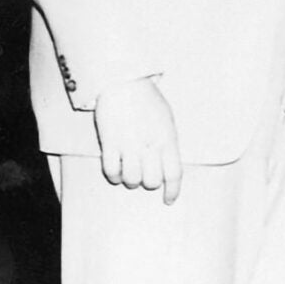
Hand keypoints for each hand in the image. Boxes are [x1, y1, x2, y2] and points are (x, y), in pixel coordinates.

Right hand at [92, 79, 182, 203]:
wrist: (124, 83)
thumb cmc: (148, 101)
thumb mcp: (167, 121)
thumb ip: (168, 143)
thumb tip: (166, 165)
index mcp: (168, 139)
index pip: (174, 174)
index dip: (173, 191)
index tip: (169, 200)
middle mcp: (149, 145)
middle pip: (151, 181)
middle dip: (148, 184)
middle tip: (144, 177)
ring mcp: (129, 145)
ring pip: (131, 180)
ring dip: (130, 181)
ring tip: (129, 173)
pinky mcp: (109, 143)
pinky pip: (111, 171)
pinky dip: (113, 176)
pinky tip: (115, 172)